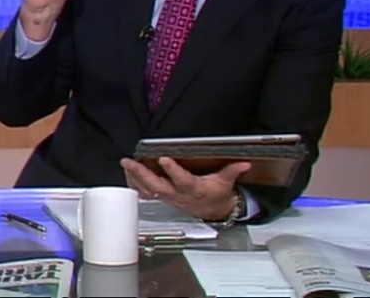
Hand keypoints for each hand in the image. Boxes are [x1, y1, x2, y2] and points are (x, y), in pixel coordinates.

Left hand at [120, 157, 249, 220]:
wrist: (212, 210)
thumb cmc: (216, 194)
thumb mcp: (226, 182)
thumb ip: (232, 171)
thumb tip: (244, 163)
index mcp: (193, 189)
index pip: (182, 180)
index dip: (173, 171)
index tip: (164, 159)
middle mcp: (177, 194)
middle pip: (157, 186)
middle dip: (141, 174)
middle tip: (130, 161)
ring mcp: (168, 197)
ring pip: (147, 190)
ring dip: (134, 178)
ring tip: (125, 164)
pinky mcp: (162, 197)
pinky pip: (145, 193)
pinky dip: (134, 184)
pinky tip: (127, 173)